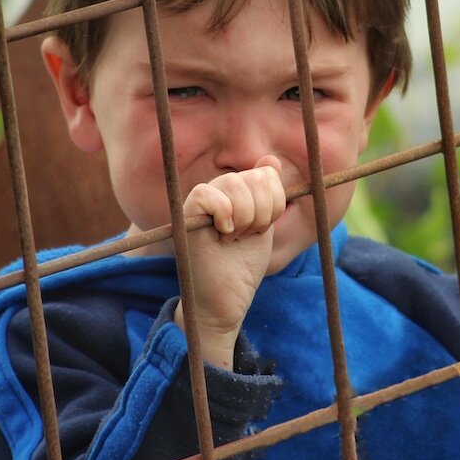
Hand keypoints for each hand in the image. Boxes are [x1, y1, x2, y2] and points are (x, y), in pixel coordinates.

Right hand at [173, 155, 285, 369]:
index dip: (274, 204)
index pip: (267, 174)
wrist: (225, 300)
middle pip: (254, 178)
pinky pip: (207, 194)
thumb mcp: (264, 226)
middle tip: (247, 236)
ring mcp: (201, 202)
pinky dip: (223, 215)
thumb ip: (269, 195)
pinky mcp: (186, 215)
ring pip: (234, 184)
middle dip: (262, 213)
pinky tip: (223, 234)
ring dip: (245, 218)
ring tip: (234, 238)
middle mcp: (218, 191)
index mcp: (237, 191)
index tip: (262, 228)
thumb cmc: (242, 266)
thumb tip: (270, 160)